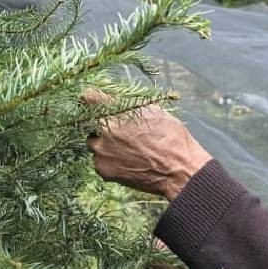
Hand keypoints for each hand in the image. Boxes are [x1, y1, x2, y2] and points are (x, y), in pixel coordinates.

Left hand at [82, 89, 211, 200]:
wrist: (178, 171)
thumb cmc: (171, 138)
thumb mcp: (154, 111)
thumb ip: (128, 104)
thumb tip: (112, 97)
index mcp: (115, 112)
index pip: (89, 97)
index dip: (92, 98)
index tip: (94, 100)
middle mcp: (103, 131)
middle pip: (90, 123)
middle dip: (103, 125)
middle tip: (122, 132)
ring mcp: (101, 152)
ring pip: (94, 144)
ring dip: (105, 145)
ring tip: (128, 149)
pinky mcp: (103, 170)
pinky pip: (99, 161)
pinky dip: (109, 160)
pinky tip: (127, 162)